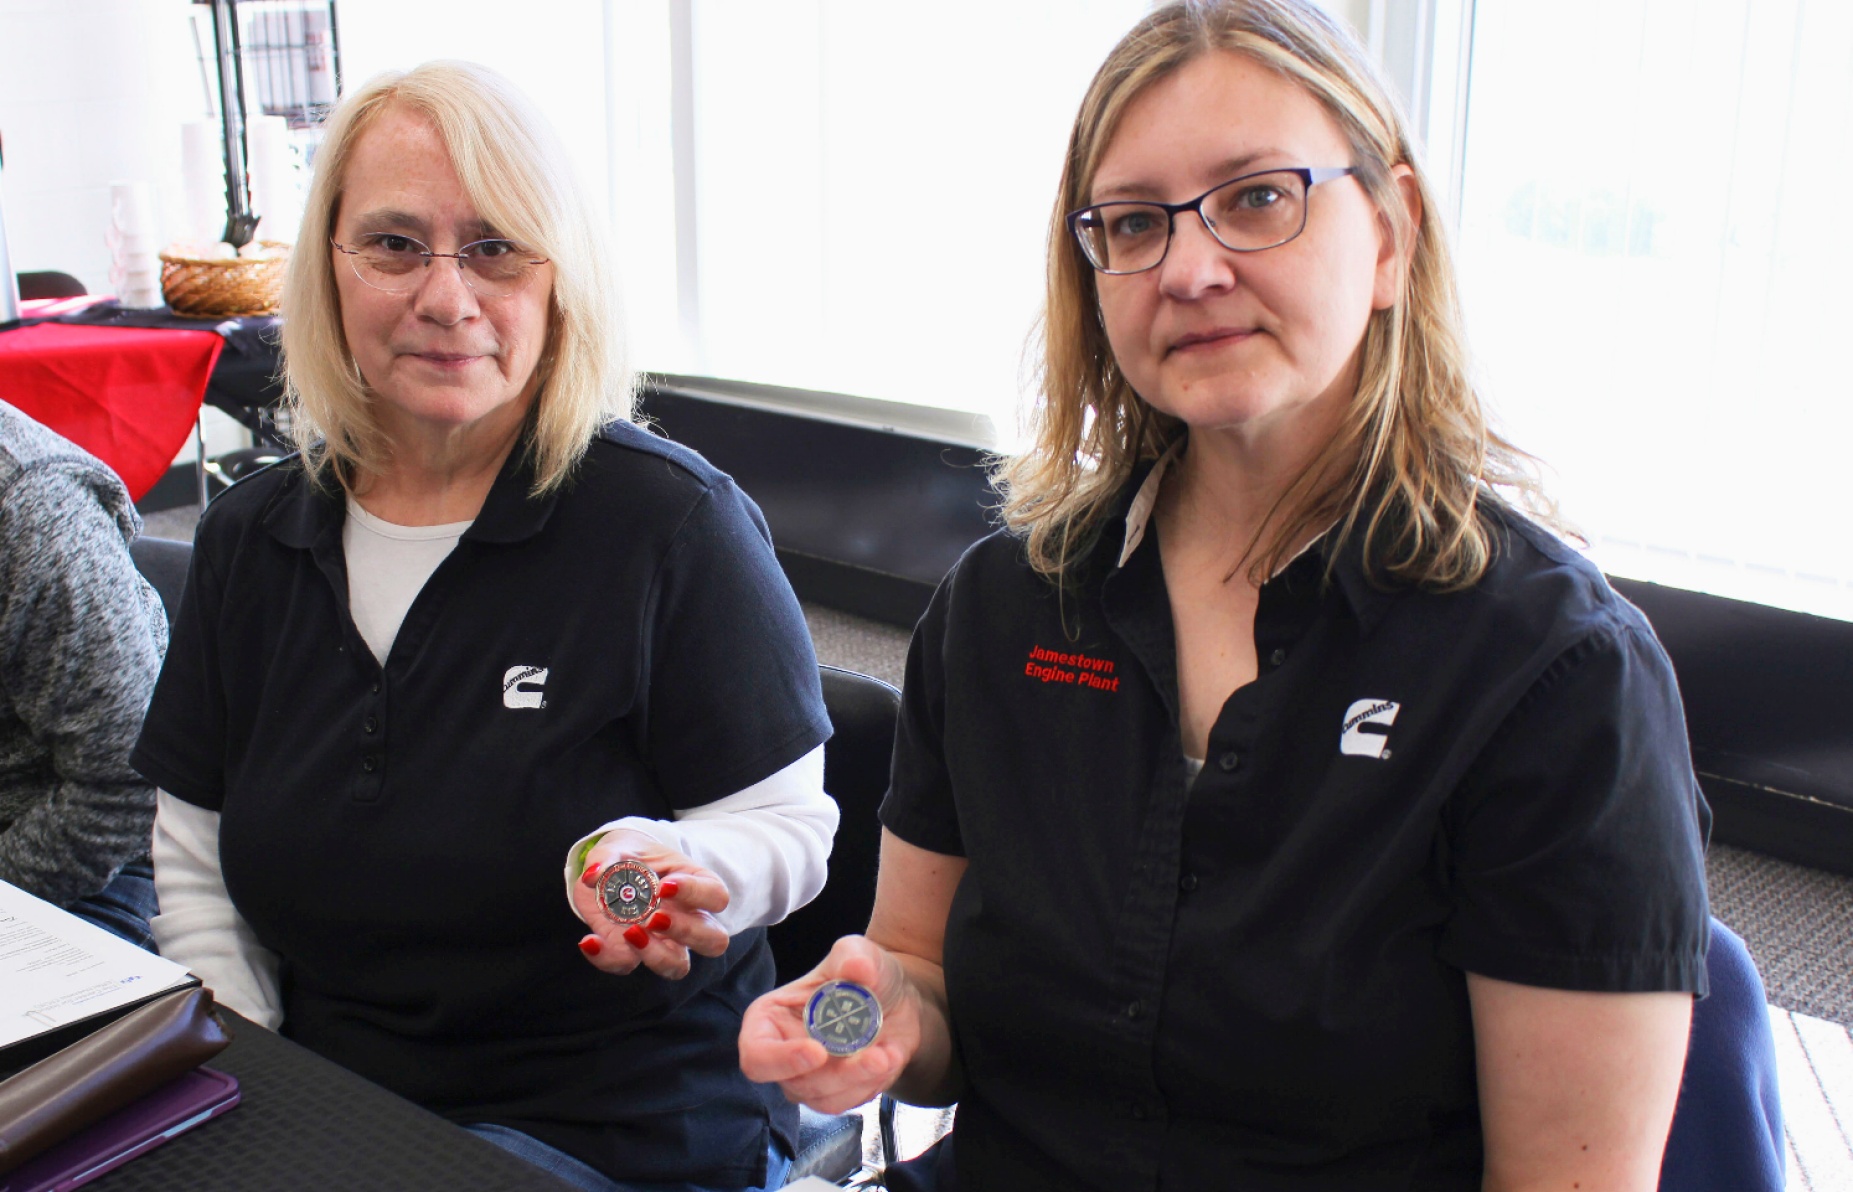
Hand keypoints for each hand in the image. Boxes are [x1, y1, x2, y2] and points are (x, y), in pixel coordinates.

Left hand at [570, 830, 729, 978]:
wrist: (606, 873)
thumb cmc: (627, 857)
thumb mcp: (618, 848)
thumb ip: (608, 858)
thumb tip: (595, 875)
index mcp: (695, 886)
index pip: (716, 896)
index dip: (697, 894)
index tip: (665, 886)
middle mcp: (687, 920)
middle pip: (714, 941)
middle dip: (687, 932)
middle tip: (655, 917)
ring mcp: (663, 942)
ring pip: (678, 966)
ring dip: (656, 955)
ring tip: (630, 933)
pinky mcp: (632, 953)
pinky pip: (626, 965)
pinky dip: (607, 957)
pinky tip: (591, 941)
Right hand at [738, 935, 923, 1113]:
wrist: (898, 1000)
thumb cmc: (866, 974)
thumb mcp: (860, 953)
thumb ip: (853, 954)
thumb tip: (856, 966)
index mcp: (771, 1019)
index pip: (756, 1054)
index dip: (780, 1060)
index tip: (817, 1051)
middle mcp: (783, 1054)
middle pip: (795, 1084)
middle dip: (838, 1074)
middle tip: (875, 1056)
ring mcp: (808, 1078)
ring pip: (824, 1099)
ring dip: (860, 1081)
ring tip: (889, 1055)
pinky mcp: (835, 1093)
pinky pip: (849, 1103)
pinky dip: (873, 1084)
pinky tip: (891, 1057)